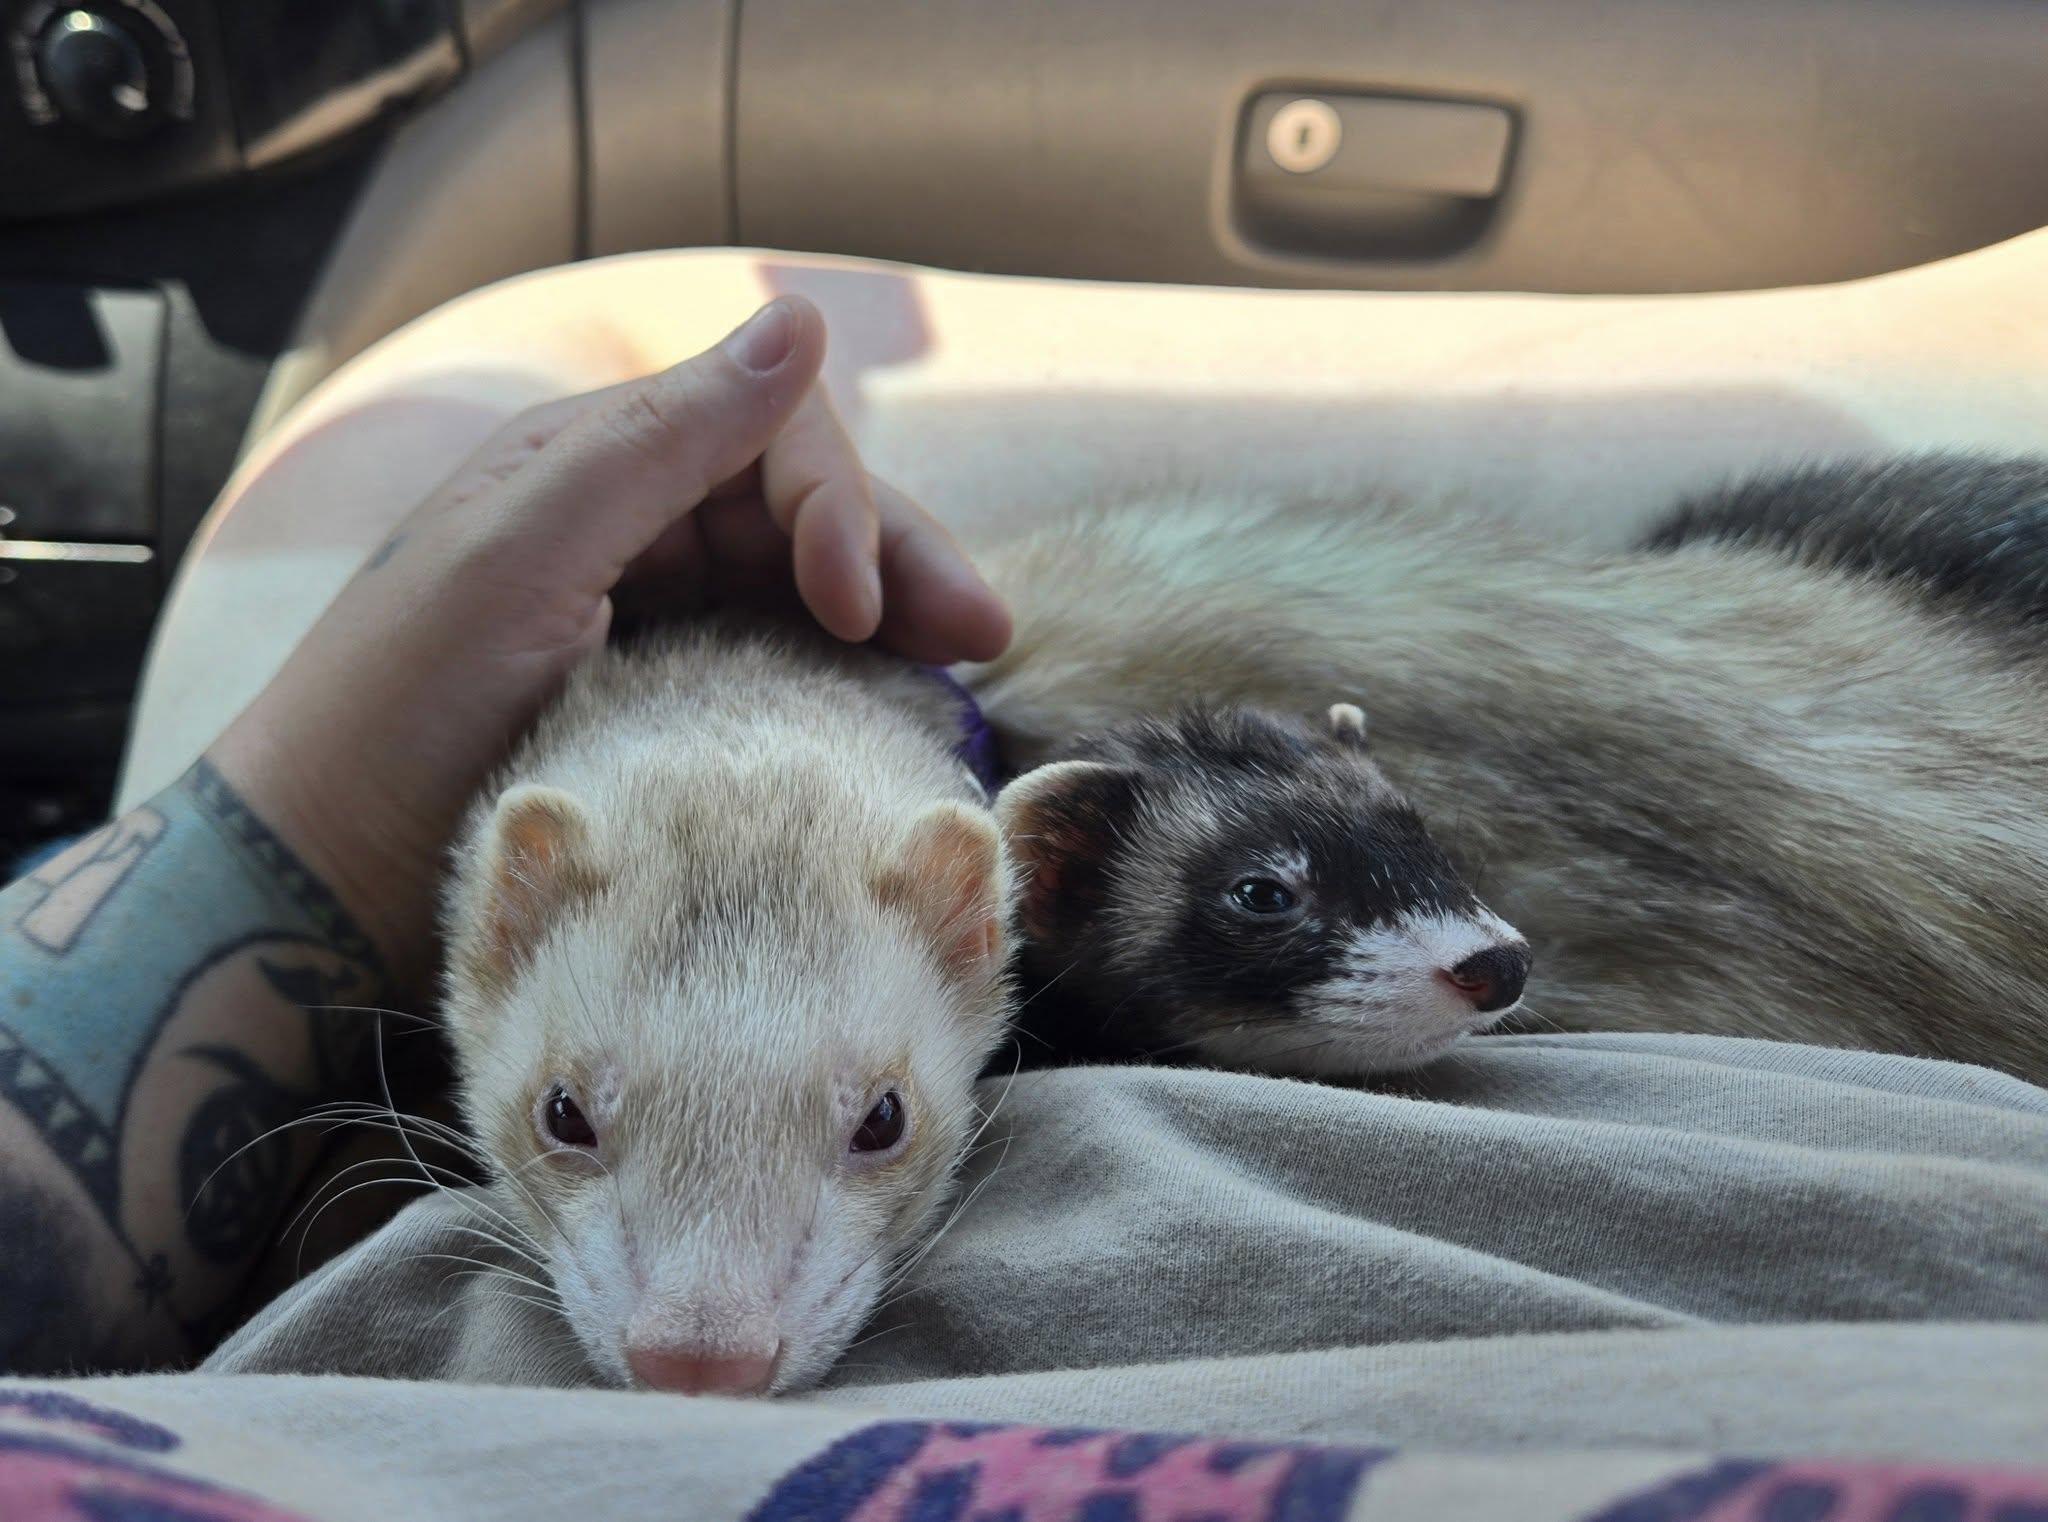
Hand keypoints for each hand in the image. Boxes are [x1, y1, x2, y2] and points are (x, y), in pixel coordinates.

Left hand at [206, 297, 1011, 989]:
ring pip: (806, 589)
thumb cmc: (395, 707)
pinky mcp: (665, 704)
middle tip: (980, 638)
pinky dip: (847, 679)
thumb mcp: (522, 553)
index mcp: (595, 465)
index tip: (860, 608)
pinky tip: (894, 709)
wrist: (318, 872)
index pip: (768, 441)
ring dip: (893, 619)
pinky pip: (779, 665)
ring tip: (963, 672)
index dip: (837, 506)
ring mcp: (653, 618)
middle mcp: (635, 526)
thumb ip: (660, 440)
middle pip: (807, 511)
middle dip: (899, 560)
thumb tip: (801, 319)